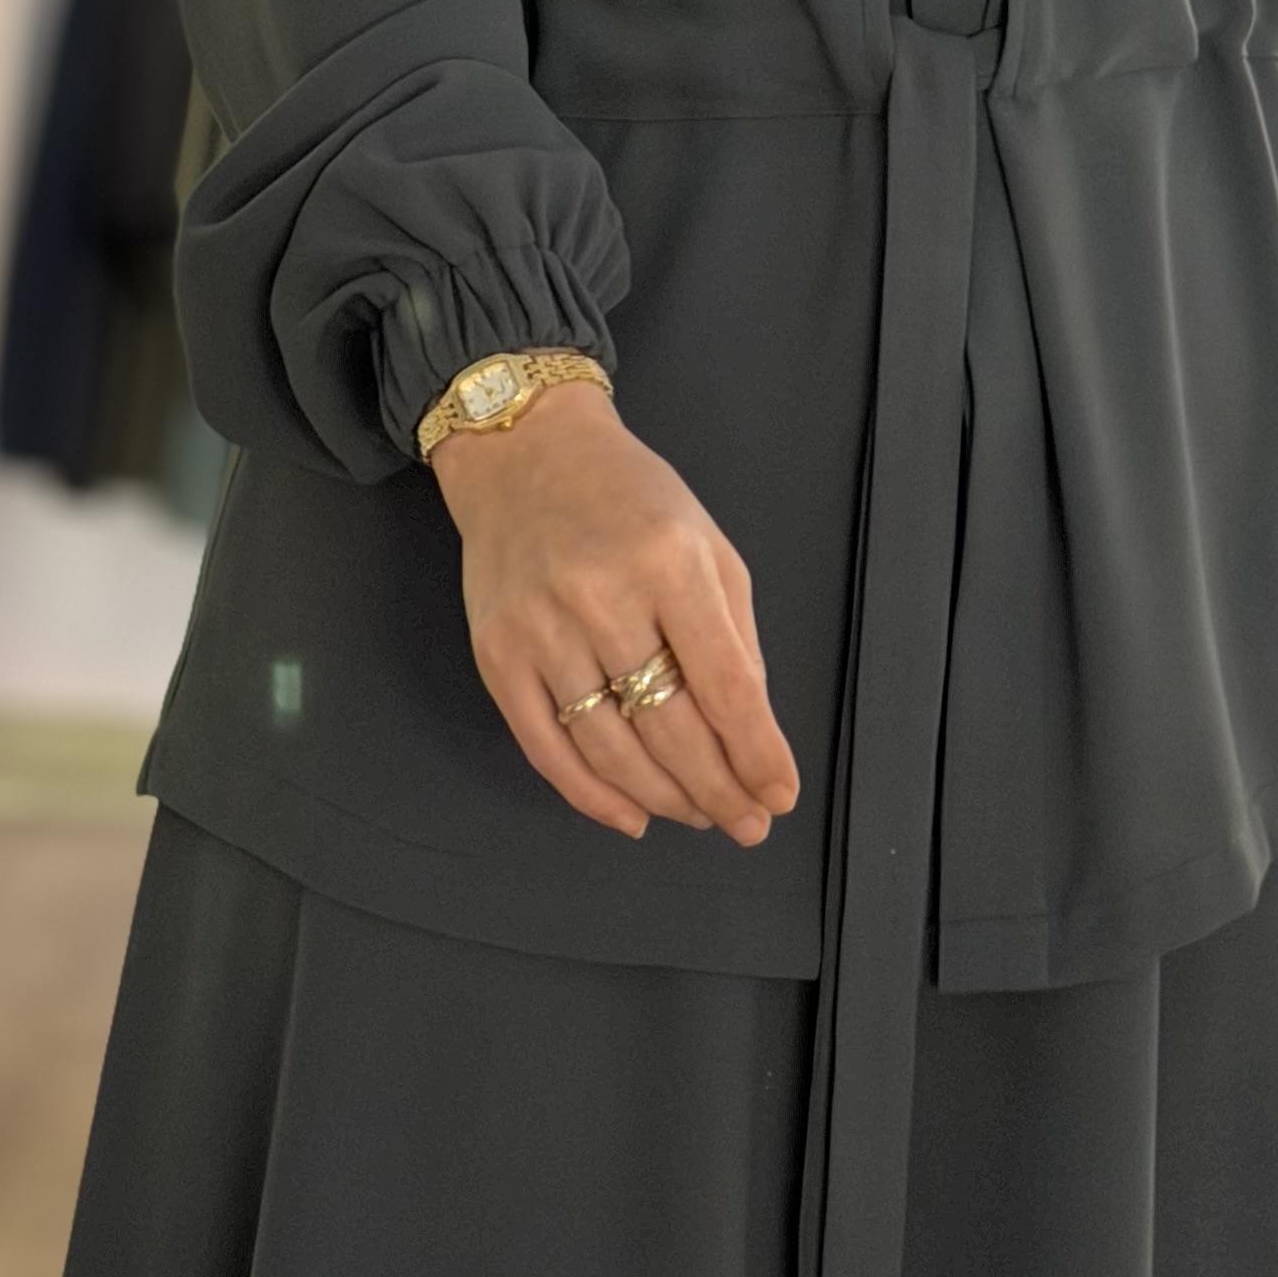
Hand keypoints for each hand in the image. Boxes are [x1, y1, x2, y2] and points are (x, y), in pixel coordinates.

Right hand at [434, 380, 800, 846]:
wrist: (524, 452)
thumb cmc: (630, 496)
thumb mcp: (706, 543)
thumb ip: (733, 635)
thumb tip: (752, 734)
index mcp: (668, 561)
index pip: (723, 683)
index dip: (756, 752)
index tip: (780, 796)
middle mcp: (601, 596)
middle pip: (669, 727)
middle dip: (718, 790)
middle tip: (747, 824)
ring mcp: (540, 629)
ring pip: (610, 749)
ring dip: (664, 798)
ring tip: (700, 816)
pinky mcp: (497, 655)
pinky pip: (547, 749)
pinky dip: (593, 797)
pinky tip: (632, 816)